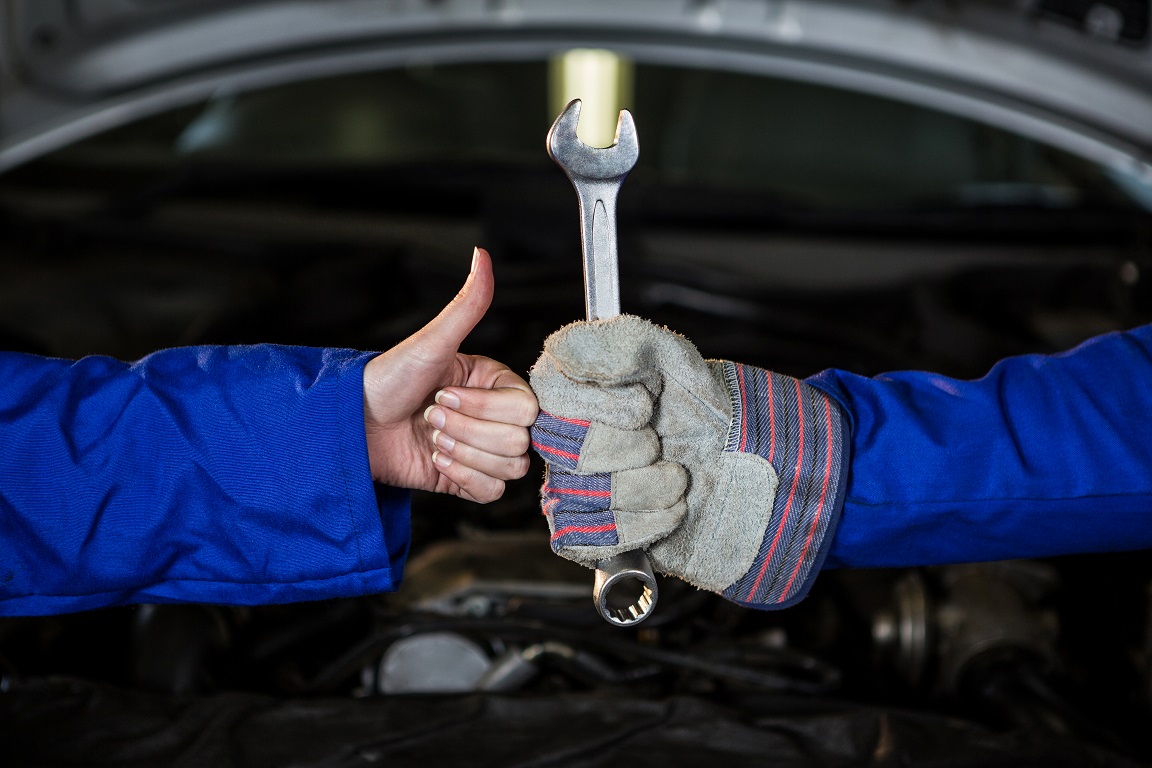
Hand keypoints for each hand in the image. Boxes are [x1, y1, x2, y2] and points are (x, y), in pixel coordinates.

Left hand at [363, 248, 537, 501]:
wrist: (353, 425)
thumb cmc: (388, 379)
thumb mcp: (431, 342)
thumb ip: (467, 304)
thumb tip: (482, 256)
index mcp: (496, 384)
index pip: (526, 409)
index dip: (484, 409)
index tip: (445, 395)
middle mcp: (495, 417)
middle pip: (519, 442)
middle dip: (468, 432)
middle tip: (431, 417)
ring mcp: (484, 450)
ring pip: (510, 468)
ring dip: (464, 455)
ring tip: (431, 439)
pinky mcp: (468, 480)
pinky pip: (492, 493)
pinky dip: (464, 479)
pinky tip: (436, 460)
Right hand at [530, 316, 848, 608]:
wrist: (753, 473)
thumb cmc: (714, 415)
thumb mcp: (677, 361)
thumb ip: (624, 342)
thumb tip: (565, 345)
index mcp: (581, 394)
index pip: (548, 394)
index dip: (594, 404)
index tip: (643, 405)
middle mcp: (571, 441)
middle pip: (564, 448)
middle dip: (628, 447)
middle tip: (663, 442)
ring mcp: (578, 490)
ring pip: (579, 496)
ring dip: (644, 488)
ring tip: (678, 478)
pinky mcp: (593, 537)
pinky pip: (585, 538)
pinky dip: (638, 525)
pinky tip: (671, 511)